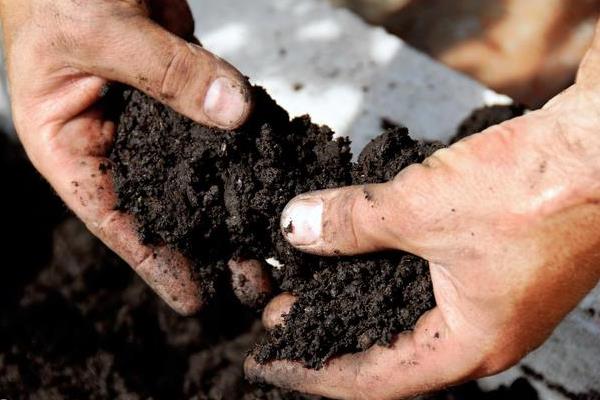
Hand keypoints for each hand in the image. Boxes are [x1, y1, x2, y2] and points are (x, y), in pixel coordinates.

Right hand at [0, 0, 253, 313]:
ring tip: (271, 241)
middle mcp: (111, 137)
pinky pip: (218, 122)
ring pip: (196, 169)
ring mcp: (152, 114)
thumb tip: (235, 113)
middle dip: (206, 244)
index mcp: (69, 142)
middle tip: (254, 279)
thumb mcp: (100, 30)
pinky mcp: (185, 86)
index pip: (113, 218)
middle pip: (163, 205)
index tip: (195, 299)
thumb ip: (166, 72)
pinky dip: (244, 146)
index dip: (154, 262)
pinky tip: (273, 174)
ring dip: (232, 203)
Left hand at [245, 22, 599, 398]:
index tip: (268, 361)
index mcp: (469, 345)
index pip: (371, 380)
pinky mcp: (493, 260)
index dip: (312, 371)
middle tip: (281, 317)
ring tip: (309, 282)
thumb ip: (352, 222)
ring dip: (354, 295)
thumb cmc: (538, 189)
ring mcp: (490, 296)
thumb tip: (296, 227)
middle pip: (386, 348)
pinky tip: (358, 248)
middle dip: (329, 331)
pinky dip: (383, 266)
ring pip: (403, 309)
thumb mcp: (423, 207)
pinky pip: (423, 276)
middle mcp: (481, 331)